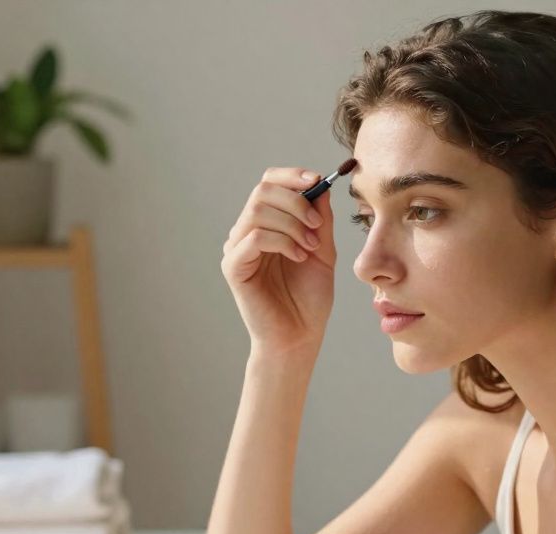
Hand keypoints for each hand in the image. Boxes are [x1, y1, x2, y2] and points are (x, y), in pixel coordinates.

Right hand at [220, 166, 336, 356]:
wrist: (300, 335)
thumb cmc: (309, 298)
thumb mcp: (323, 249)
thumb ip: (319, 218)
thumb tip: (319, 184)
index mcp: (266, 224)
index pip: (269, 183)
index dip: (292, 176)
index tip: (318, 180)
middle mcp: (246, 232)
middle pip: (262, 191)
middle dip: (296, 201)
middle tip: (316, 225)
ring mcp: (237, 249)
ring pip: (258, 210)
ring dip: (291, 223)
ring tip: (310, 246)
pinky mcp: (233, 267)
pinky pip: (254, 237)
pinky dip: (282, 241)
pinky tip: (299, 257)